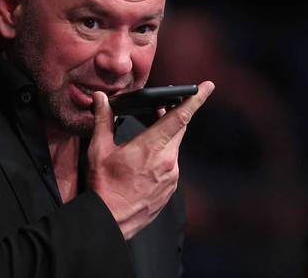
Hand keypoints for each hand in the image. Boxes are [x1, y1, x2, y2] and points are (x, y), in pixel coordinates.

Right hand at [87, 81, 214, 238]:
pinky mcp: (170, 189)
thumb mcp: (100, 149)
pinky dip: (162, 156)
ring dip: (164, 137)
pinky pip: (171, 165)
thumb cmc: (104, 186)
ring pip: (174, 147)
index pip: (180, 116)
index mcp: (152, 147)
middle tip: (164, 106)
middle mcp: (168, 161)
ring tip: (146, 137)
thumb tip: (101, 99)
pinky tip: (145, 161)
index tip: (207, 87)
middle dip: (173, 114)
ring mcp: (172, 176)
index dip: (195, 99)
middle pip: (179, 129)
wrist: (110, 220)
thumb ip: (103, 120)